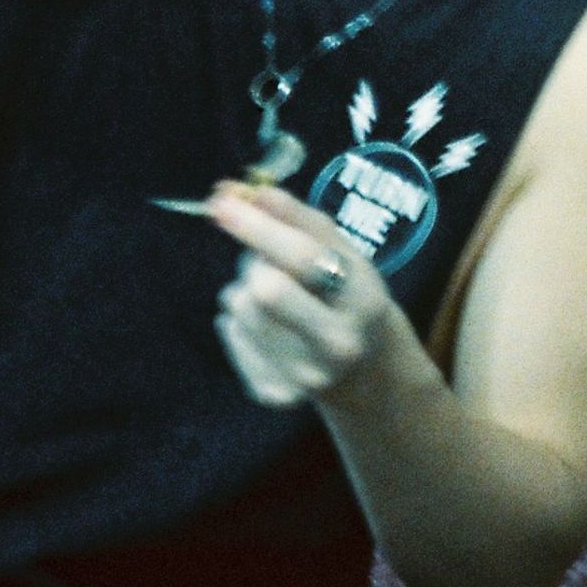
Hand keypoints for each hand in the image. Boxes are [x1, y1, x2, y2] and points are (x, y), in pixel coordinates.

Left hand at [205, 180, 404, 413]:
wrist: (365, 370)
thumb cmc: (349, 294)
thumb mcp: (344, 253)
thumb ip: (300, 220)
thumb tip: (248, 191)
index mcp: (363, 303)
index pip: (302, 259)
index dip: (258, 228)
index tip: (221, 201)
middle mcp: (336, 346)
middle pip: (264, 290)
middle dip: (253, 262)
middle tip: (264, 258)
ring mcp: (303, 378)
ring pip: (240, 307)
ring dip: (245, 285)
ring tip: (273, 292)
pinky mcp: (273, 395)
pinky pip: (230, 332)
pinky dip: (238, 317)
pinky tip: (266, 323)